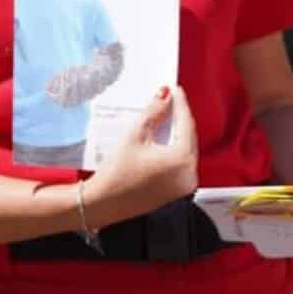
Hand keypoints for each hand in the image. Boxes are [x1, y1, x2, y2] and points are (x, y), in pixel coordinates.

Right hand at [83, 86, 197, 224]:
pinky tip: (165, 138)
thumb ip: (154, 112)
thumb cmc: (116, 173)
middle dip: (179, 118)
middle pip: (189, 137)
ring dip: (177, 134)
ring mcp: (185, 185)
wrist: (103, 203)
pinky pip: (181, 163)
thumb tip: (164, 94)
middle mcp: (189, 174)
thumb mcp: (135, 135)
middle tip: (171, 100)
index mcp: (182, 160)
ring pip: (186, 150)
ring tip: (167, 116)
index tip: (175, 90)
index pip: (186, 124)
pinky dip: (175, 149)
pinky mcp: (177, 191)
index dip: (180, 104)